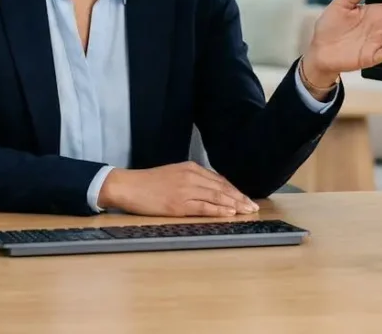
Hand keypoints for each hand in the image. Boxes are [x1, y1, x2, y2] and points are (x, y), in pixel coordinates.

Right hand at [98, 162, 259, 216]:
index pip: (219, 180)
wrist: (128, 186)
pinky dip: (218, 210)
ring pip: (216, 197)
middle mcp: (191, 176)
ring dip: (234, 205)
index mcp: (191, 168)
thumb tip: (210, 190)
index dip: (235, 190)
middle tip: (253, 207)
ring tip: (247, 211)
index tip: (246, 199)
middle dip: (239, 198)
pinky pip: (204, 207)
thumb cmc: (148, 183)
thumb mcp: (173, 174)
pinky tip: (229, 213)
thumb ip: (192, 180)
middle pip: (222, 188)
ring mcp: (185, 190)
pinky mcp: (178, 204)